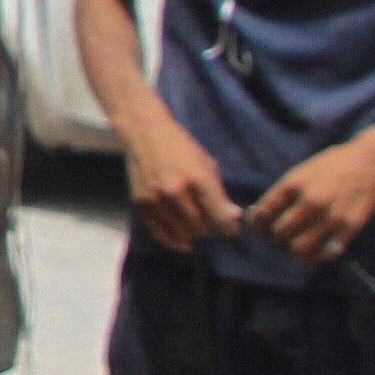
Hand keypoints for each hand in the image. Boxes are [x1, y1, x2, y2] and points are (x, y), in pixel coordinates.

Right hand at [122, 114, 244, 250]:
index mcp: (196, 178)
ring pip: (182, 234)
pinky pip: (161, 235)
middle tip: (212, 223)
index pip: (219, 217)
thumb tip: (234, 218)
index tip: (233, 228)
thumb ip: (219, 194)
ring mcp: (154, 200)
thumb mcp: (206, 164)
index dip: (230, 227)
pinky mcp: (140, 205)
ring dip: (193, 233)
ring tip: (197, 225)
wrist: (144, 133)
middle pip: (201, 228)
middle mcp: (174, 192)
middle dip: (211, 229)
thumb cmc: (181, 147)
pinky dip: (175, 241)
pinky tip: (184, 240)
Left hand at [249, 138, 374, 268]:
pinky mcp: (350, 227)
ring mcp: (331, 215)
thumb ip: (283, 193)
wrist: (370, 162)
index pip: (264, 213)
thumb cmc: (332, 165)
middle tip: (279, 238)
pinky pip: (326, 252)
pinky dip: (317, 255)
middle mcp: (310, 200)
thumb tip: (260, 215)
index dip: (257, 225)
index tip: (259, 228)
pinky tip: (316, 249)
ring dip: (294, 250)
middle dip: (275, 238)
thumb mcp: (301, 171)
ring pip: (300, 248)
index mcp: (294, 183)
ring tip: (296, 246)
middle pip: (279, 233)